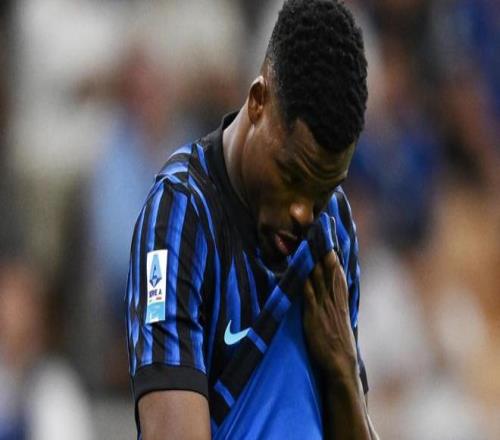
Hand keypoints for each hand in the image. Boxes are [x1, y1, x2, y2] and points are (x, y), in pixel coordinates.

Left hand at [302, 250, 357, 378]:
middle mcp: (334, 299)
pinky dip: (305, 278)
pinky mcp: (313, 315)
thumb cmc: (340, 343)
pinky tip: (300, 266)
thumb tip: (330, 291)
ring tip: (308, 240)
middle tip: (319, 229)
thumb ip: (336, 303)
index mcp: (341, 299)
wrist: (341, 363)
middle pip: (328, 268)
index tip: (329, 239)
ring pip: (319, 276)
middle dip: (324, 248)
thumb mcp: (341, 319)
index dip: (333, 254)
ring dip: (313, 257)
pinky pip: (308, 292)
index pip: (337, 271)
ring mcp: (324, 305)